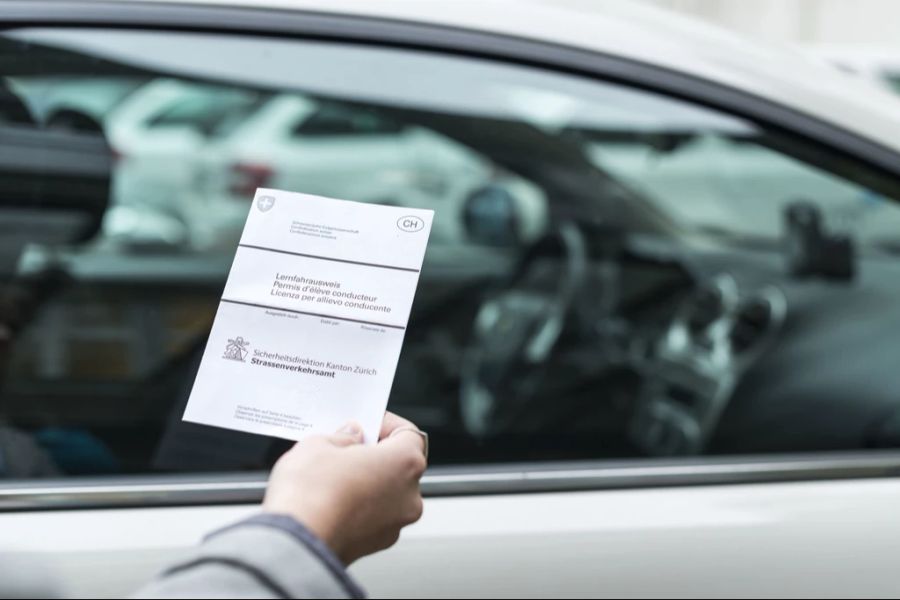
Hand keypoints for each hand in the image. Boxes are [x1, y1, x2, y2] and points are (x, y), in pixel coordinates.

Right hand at [262, 412, 426, 564]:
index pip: (408, 433)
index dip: (385, 424)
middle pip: (399, 464)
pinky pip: (373, 515)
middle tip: (345, 448)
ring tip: (333, 476)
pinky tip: (332, 500)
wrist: (296, 544)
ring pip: (386, 492)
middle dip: (374, 454)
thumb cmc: (311, 494)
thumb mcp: (319, 444)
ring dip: (367, 482)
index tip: (365, 423)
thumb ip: (342, 436)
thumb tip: (352, 437)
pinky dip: (359, 506)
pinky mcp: (377, 544)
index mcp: (405, 463)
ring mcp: (395, 523)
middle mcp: (409, 495)